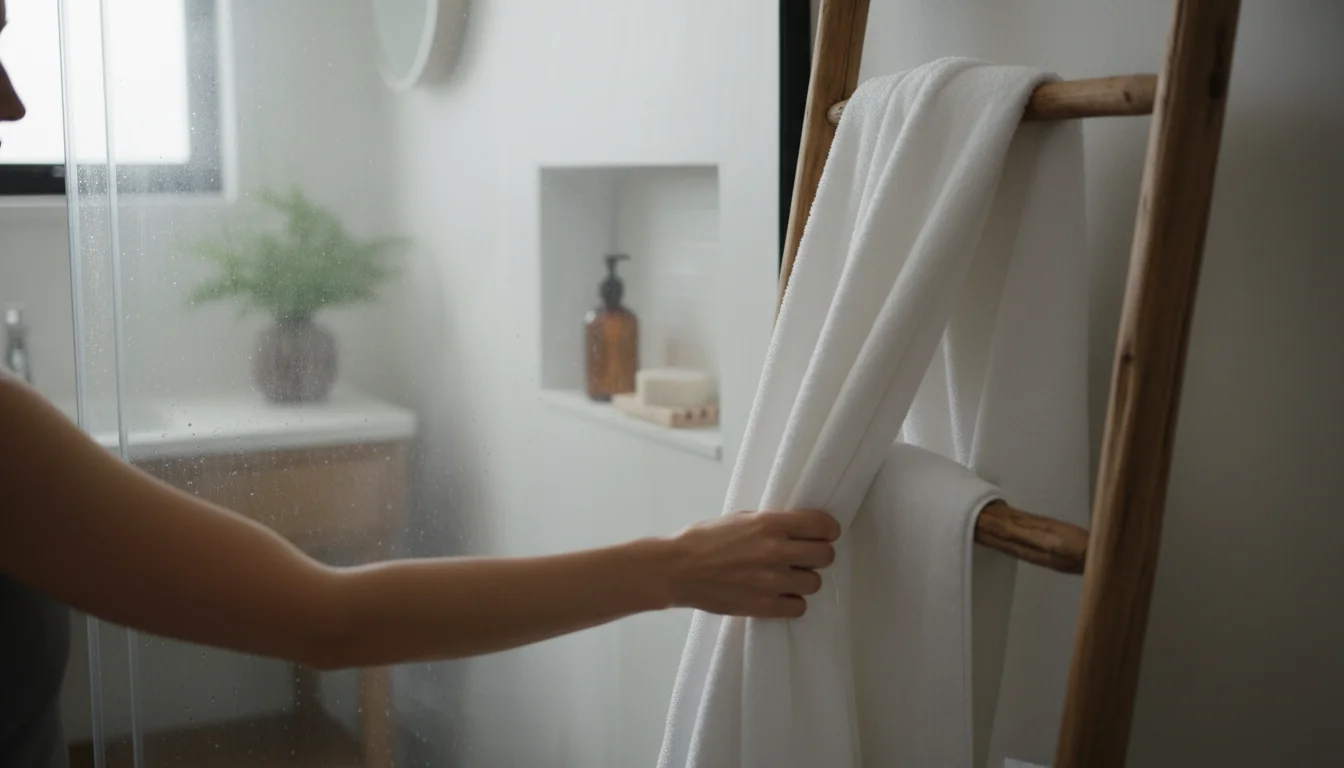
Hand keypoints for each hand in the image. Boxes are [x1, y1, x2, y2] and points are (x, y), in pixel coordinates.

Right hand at [664, 509, 840, 618]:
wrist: (676, 570)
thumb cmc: (702, 540)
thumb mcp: (740, 518)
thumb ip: (771, 523)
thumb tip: (797, 528)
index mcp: (770, 524)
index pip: (823, 526)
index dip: (827, 530)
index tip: (823, 533)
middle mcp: (775, 551)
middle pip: (825, 555)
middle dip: (817, 554)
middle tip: (804, 556)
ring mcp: (771, 581)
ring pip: (815, 583)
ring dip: (805, 579)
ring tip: (787, 577)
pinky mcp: (763, 606)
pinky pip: (799, 607)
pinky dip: (792, 601)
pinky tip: (779, 595)